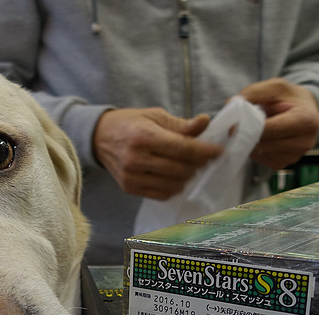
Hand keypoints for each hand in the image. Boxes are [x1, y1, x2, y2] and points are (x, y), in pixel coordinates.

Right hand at [93, 107, 222, 199]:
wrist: (99, 138)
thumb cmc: (130, 124)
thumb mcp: (154, 116)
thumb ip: (181, 124)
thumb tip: (205, 122)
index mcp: (143, 136)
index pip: (183, 149)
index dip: (206, 151)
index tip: (219, 151)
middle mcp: (135, 159)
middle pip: (181, 169)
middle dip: (198, 164)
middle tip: (202, 157)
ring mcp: (131, 176)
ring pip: (174, 184)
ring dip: (187, 177)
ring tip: (186, 165)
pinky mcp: (129, 188)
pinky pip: (162, 194)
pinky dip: (174, 187)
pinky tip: (173, 176)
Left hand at [239, 78, 318, 169]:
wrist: (304, 111)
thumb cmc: (290, 98)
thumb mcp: (276, 87)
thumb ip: (255, 92)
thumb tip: (230, 103)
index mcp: (306, 121)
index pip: (271, 129)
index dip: (249, 126)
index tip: (232, 124)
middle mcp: (304, 142)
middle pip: (264, 143)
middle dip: (247, 134)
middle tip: (236, 126)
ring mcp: (294, 156)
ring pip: (259, 152)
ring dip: (249, 141)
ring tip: (253, 128)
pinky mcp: (282, 164)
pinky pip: (259, 159)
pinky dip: (253, 148)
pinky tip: (259, 137)